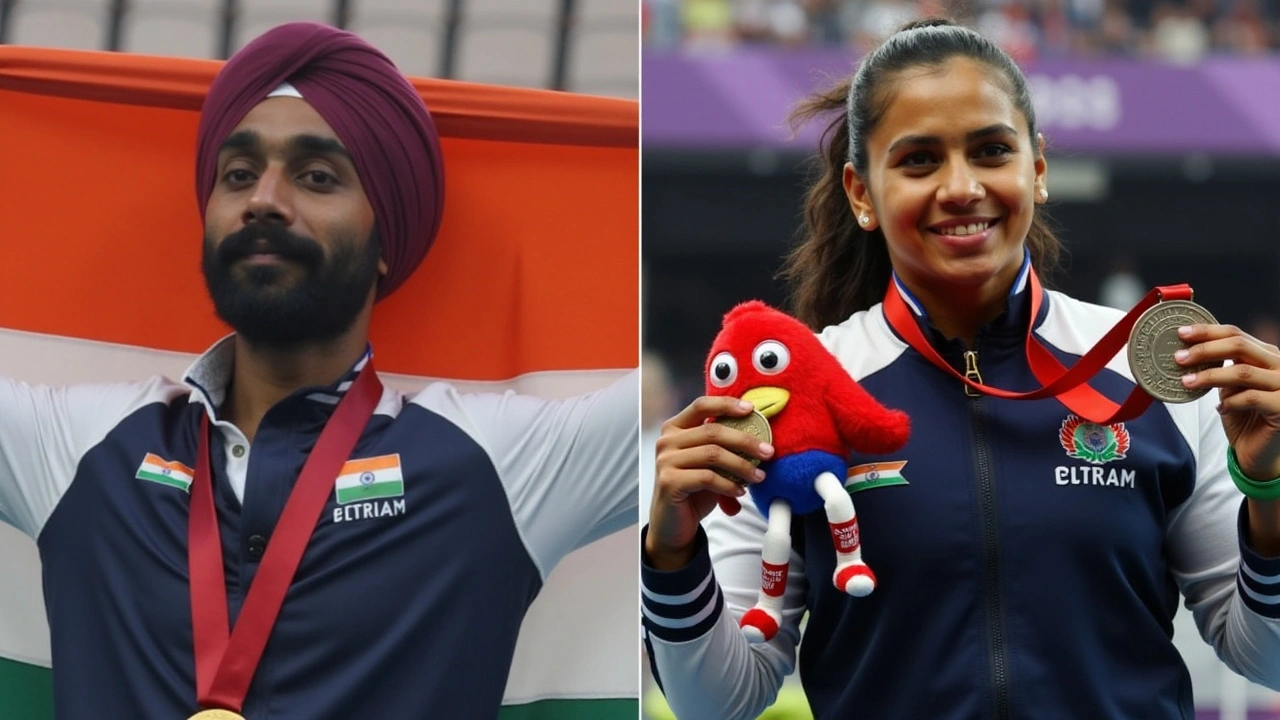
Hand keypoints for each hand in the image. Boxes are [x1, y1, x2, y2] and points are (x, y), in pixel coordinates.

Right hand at [645, 396, 774, 569]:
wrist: (673, 523)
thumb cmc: (694, 489)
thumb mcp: (708, 463)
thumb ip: (723, 447)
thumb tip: (760, 438)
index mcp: (675, 428)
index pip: (701, 405)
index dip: (727, 405)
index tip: (751, 410)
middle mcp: (667, 441)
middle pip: (712, 431)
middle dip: (745, 441)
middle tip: (768, 452)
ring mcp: (665, 461)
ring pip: (712, 454)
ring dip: (741, 466)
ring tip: (758, 476)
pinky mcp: (669, 481)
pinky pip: (707, 477)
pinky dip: (729, 484)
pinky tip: (739, 491)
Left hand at [1177, 324, 1279, 478]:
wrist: (1259, 450)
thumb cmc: (1243, 415)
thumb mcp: (1228, 386)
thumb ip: (1218, 366)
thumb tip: (1184, 351)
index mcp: (1265, 354)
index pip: (1235, 334)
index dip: (1207, 332)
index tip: (1181, 334)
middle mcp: (1279, 365)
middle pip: (1239, 346)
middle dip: (1205, 350)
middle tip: (1179, 358)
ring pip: (1244, 372)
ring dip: (1210, 376)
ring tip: (1187, 382)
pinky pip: (1252, 398)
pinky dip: (1231, 402)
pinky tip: (1219, 408)